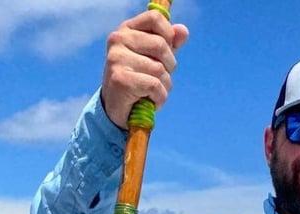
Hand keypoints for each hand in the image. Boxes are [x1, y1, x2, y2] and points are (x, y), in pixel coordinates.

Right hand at [101, 10, 188, 128]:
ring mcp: (117, 59)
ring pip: (159, 69)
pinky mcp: (120, 79)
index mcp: (127, 30)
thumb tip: (183, 31)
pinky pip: (154, 85)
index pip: (155, 18)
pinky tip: (152, 101)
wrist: (117, 109)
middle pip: (161, 45)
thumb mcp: (155, 58)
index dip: (169, 35)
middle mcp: (118, 40)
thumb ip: (170, 43)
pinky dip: (160, 97)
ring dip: (165, 86)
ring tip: (154, 92)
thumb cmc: (138, 80)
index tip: (166, 52)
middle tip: (159, 78)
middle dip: (169, 66)